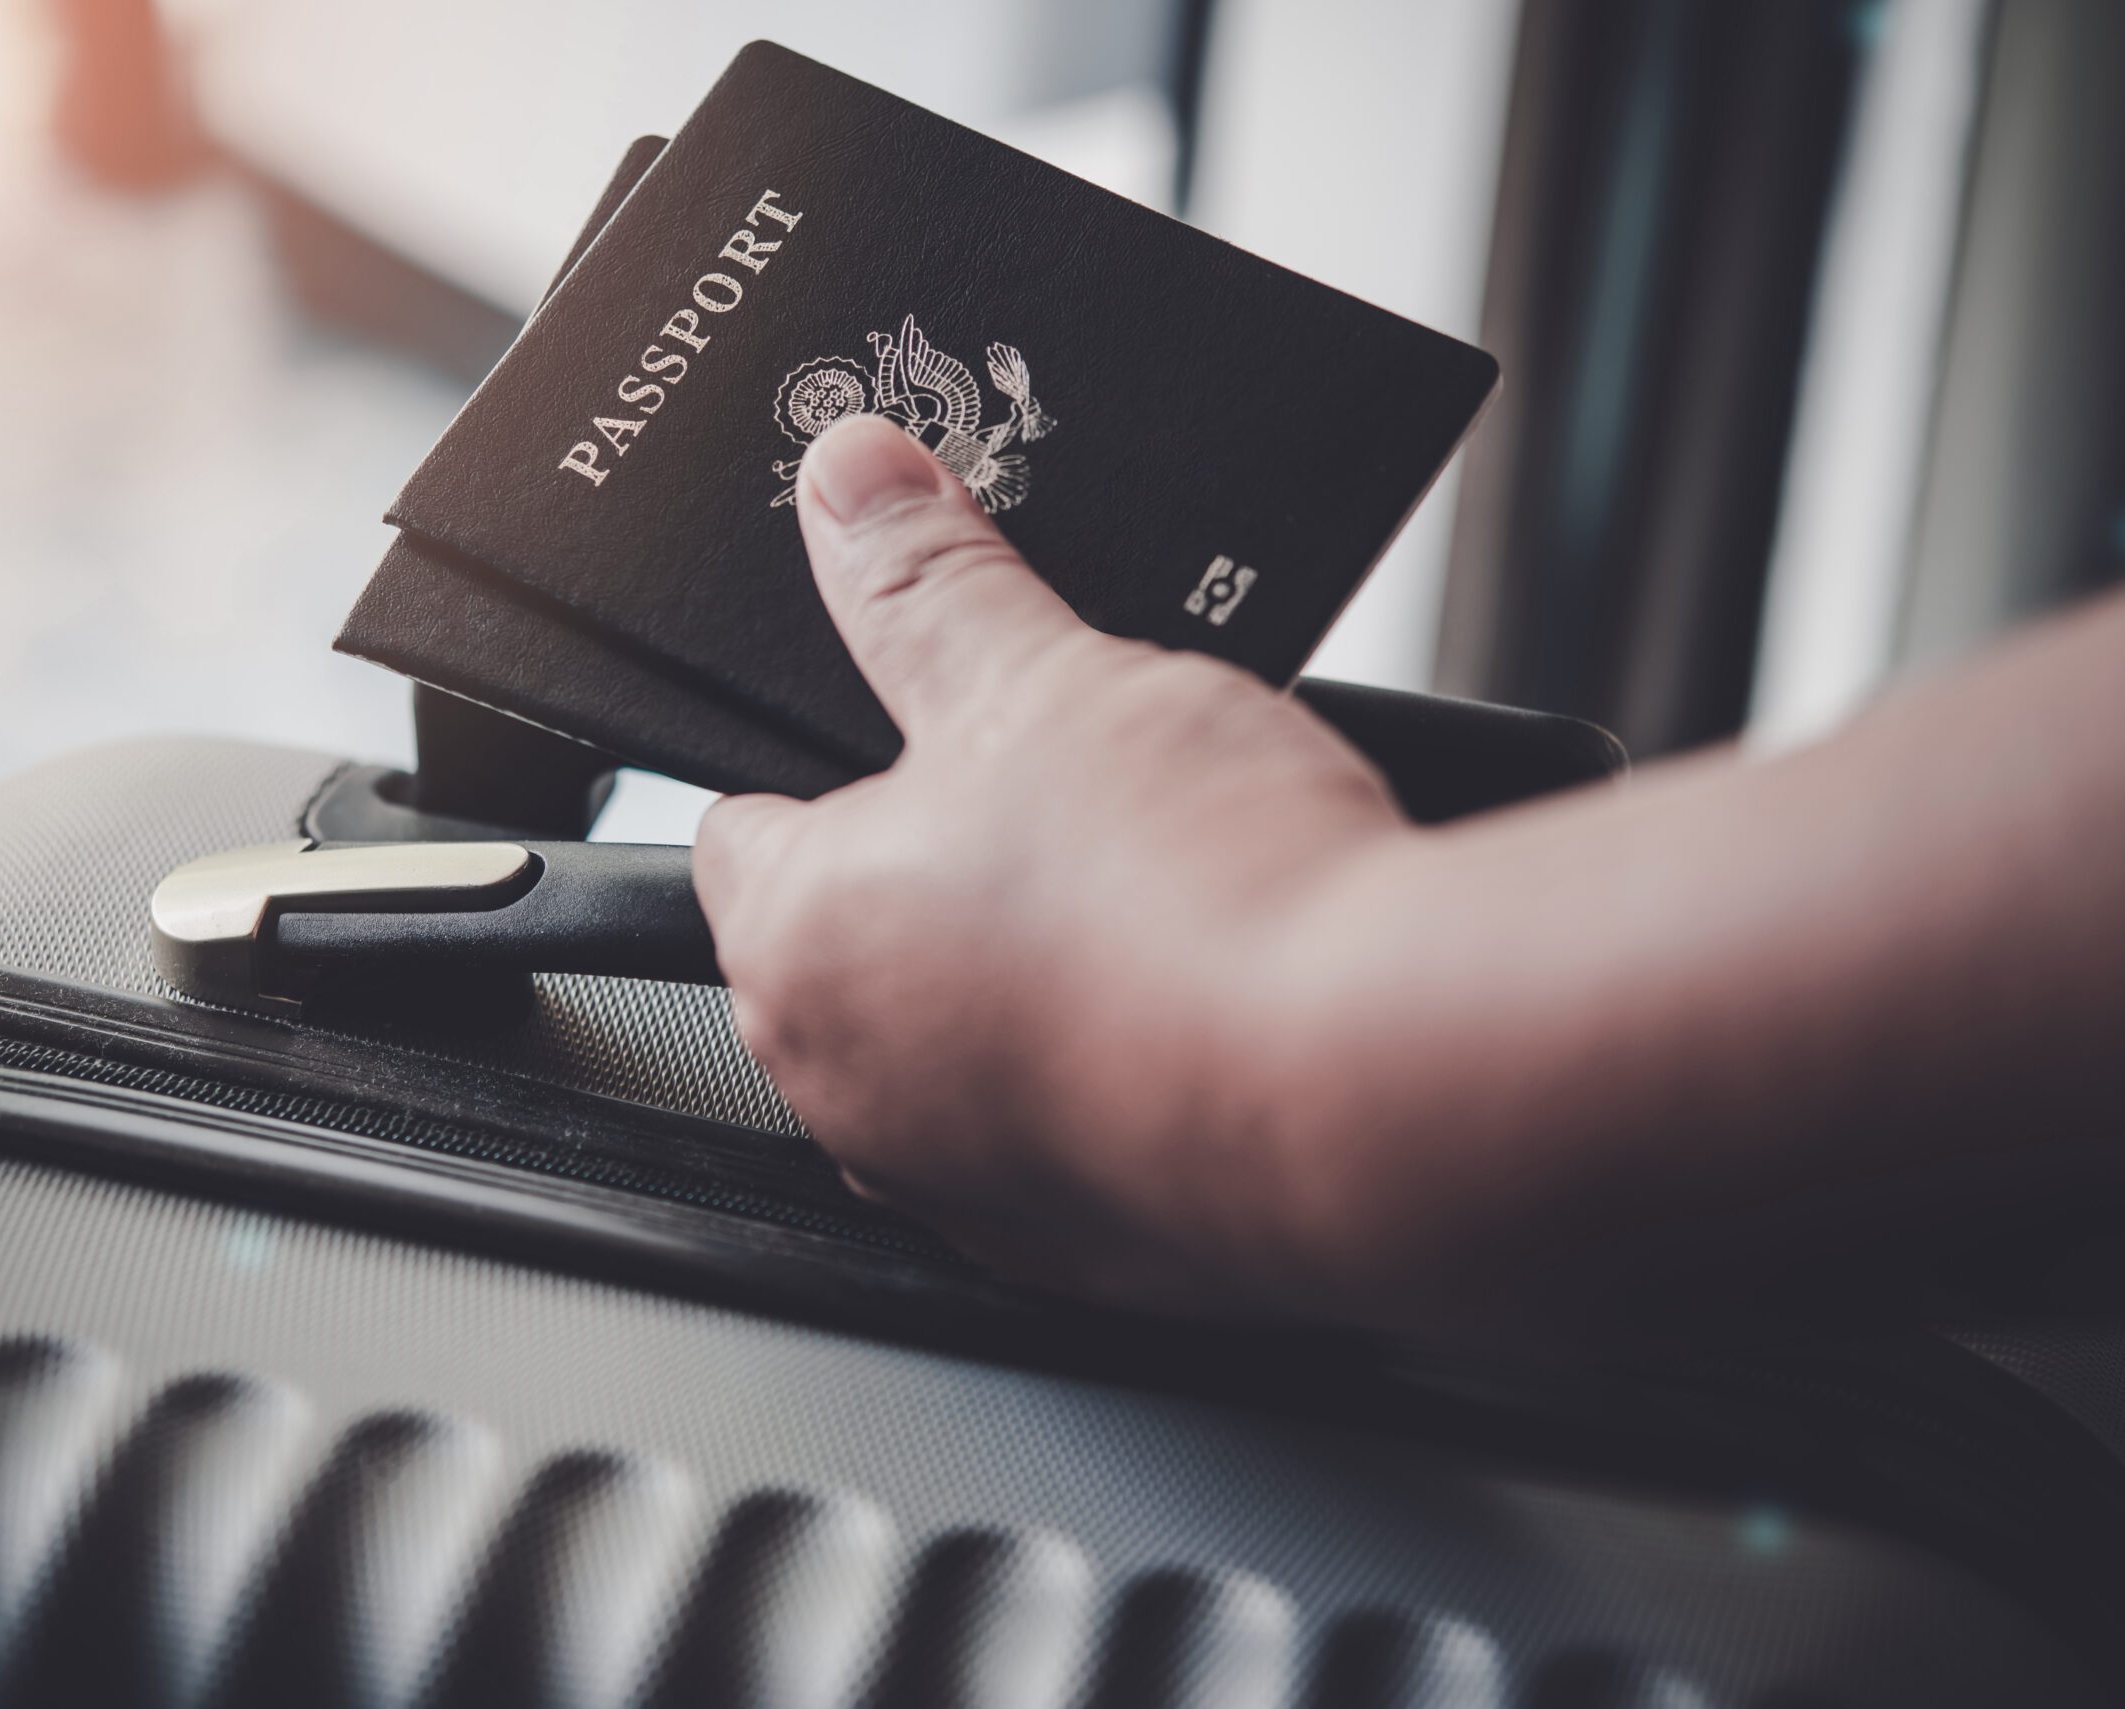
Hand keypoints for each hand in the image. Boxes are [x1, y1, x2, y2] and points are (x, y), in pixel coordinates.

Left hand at [694, 416, 1413, 1319]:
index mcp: (796, 938)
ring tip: (1157, 903)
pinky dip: (1116, 1078)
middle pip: (861, 940)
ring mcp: (962, 1184)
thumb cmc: (1197, 899)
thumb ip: (925, 580)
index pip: (744, 826)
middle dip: (952, 871)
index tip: (913, 737)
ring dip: (1035, 982)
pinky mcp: (1081, 1253)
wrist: (1380, 1086)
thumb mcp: (1043, 677)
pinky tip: (1204, 1010)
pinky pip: (1068, 1139)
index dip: (835, 761)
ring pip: (966, 1047)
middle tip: (1071, 806)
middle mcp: (846, 1086)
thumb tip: (849, 484)